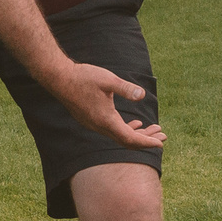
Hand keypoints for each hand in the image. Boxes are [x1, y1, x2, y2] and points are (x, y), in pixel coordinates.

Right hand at [45, 61, 166, 149]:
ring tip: (153, 129)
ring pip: (119, 136)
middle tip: (163, 136)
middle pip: (126, 140)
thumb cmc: (83, 77)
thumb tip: (142, 95)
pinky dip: (125, 129)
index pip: (130, 139)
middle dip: (146, 139)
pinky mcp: (90, 120)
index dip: (147, 142)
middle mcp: (100, 127)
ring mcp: (94, 125)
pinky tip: (134, 123)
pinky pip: (112, 131)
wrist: (59, 78)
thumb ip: (126, 88)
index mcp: (106, 120)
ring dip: (136, 134)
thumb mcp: (108, 80)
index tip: (161, 143)